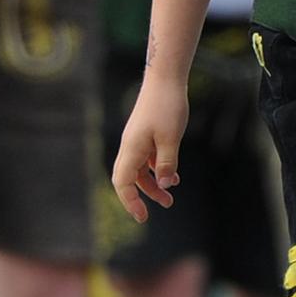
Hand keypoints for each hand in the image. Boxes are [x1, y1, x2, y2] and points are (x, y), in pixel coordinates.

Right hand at [111, 73, 188, 221]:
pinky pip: (147, 160)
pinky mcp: (146, 135)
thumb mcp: (170, 138)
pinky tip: (173, 178)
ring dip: (151, 186)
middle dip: (137, 198)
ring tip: (169, 200)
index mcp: (131, 149)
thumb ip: (167, 163)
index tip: (143, 217)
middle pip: (126, 180)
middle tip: (148, 215)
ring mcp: (137, 140)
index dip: (130, 202)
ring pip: (138, 171)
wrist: (165, 79)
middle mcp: (130, 147)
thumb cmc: (167, 106)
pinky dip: (156, 171)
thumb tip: (164, 185)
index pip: (123, 183)